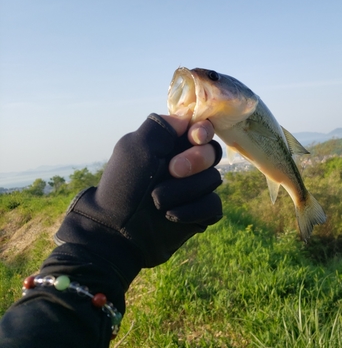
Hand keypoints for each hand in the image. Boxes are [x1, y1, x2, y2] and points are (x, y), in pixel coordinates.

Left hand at [54, 113, 222, 287]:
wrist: (118, 233)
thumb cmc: (124, 187)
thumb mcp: (135, 148)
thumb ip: (160, 126)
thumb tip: (186, 118)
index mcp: (170, 145)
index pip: (201, 130)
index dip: (202, 132)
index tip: (194, 138)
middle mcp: (186, 165)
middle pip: (212, 153)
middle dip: (195, 161)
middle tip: (172, 171)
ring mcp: (194, 190)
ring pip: (213, 179)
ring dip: (185, 190)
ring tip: (159, 201)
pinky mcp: (201, 214)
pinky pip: (214, 205)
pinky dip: (193, 210)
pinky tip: (172, 215)